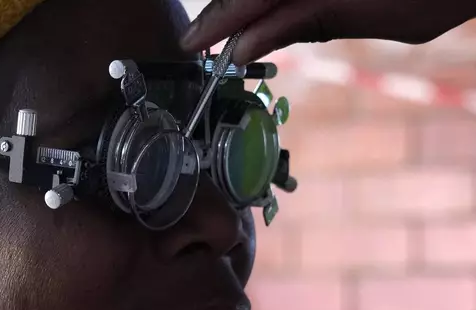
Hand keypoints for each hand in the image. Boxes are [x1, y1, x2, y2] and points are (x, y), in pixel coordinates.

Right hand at [180, 0, 475, 64]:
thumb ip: (307, 22)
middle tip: (199, 42)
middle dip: (223, 12)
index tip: (190, 45)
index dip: (216, 22)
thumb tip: (246, 44)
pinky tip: (262, 19)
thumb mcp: (379, 17)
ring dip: (244, 7)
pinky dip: (272, 4)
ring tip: (224, 33)